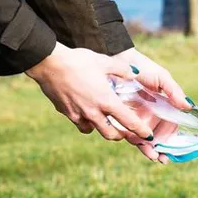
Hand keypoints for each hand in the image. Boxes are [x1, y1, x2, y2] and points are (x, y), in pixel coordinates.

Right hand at [26, 42, 153, 141]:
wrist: (49, 64)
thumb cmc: (79, 61)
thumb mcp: (105, 62)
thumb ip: (123, 69)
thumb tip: (135, 73)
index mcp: (106, 100)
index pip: (129, 122)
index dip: (140, 131)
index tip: (148, 136)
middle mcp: (93, 112)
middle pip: (111, 134)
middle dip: (121, 135)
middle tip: (127, 132)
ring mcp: (78, 114)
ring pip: (94, 131)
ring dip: (103, 130)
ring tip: (108, 124)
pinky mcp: (66, 112)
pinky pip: (80, 123)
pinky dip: (86, 123)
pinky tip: (88, 115)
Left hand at [112, 48, 189, 163]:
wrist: (118, 60)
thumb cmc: (142, 67)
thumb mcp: (161, 78)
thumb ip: (174, 91)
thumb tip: (189, 106)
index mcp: (163, 107)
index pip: (171, 126)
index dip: (173, 138)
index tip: (174, 147)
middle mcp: (151, 115)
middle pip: (158, 136)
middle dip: (162, 148)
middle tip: (163, 158)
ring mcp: (136, 117)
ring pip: (144, 138)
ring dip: (149, 149)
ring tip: (153, 156)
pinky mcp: (121, 117)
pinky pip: (128, 132)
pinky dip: (134, 141)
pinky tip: (139, 146)